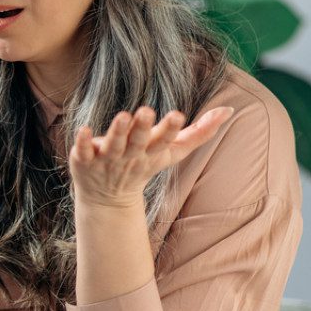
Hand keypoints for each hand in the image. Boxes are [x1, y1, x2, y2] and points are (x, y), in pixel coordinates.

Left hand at [68, 106, 234, 208]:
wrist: (108, 199)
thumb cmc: (143, 166)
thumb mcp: (172, 152)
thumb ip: (199, 133)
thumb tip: (229, 110)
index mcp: (151, 153)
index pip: (164, 141)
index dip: (170, 129)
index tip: (178, 115)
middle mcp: (130, 156)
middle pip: (138, 141)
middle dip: (142, 128)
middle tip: (147, 111)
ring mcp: (106, 159)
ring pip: (112, 145)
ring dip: (116, 132)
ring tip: (122, 116)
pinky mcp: (84, 160)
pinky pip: (82, 151)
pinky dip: (82, 143)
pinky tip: (82, 130)